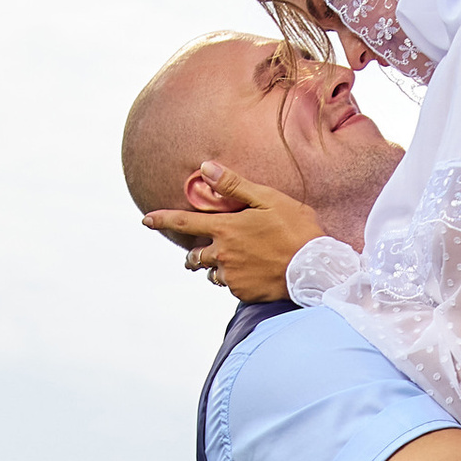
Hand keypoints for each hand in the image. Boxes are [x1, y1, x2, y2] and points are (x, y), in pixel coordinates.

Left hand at [144, 163, 322, 301]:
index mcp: (224, 228)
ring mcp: (231, 275)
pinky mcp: (243, 292)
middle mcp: (222, 254)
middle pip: (194, 256)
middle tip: (201, 252)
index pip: (183, 223)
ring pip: (211, 273)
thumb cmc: (296, 229)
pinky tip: (253, 272)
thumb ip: (234, 185)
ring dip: (215, 268)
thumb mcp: (268, 199)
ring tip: (234, 262)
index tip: (145, 220)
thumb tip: (206, 168)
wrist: (315, 267)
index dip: (161, 220)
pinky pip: (230, 286)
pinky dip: (235, 279)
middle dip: (194, 254)